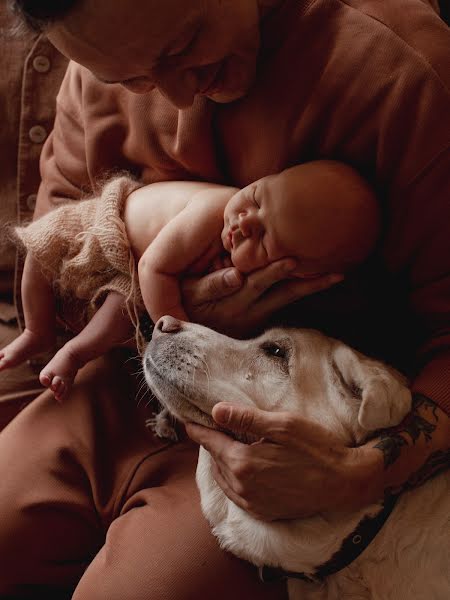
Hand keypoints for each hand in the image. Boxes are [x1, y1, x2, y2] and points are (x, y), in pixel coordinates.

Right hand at [181, 259, 342, 336]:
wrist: (187, 328)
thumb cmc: (186, 300)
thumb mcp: (191, 293)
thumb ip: (212, 284)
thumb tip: (238, 276)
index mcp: (229, 302)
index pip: (254, 283)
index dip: (273, 272)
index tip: (293, 260)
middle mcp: (247, 312)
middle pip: (280, 292)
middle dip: (304, 280)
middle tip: (330, 270)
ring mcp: (256, 317)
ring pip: (286, 299)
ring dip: (311, 286)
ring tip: (336, 275)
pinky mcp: (261, 319)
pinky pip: (284, 303)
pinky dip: (302, 291)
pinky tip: (321, 280)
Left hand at [186, 402, 378, 520]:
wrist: (343, 482)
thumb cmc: (316, 449)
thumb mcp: (283, 425)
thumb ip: (246, 419)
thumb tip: (216, 411)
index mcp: (244, 462)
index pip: (211, 443)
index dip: (199, 431)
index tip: (188, 423)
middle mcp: (242, 486)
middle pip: (215, 461)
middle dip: (211, 444)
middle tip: (212, 429)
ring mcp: (252, 503)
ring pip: (223, 479)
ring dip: (220, 462)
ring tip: (225, 446)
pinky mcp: (263, 512)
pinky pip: (236, 495)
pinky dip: (232, 480)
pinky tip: (241, 469)